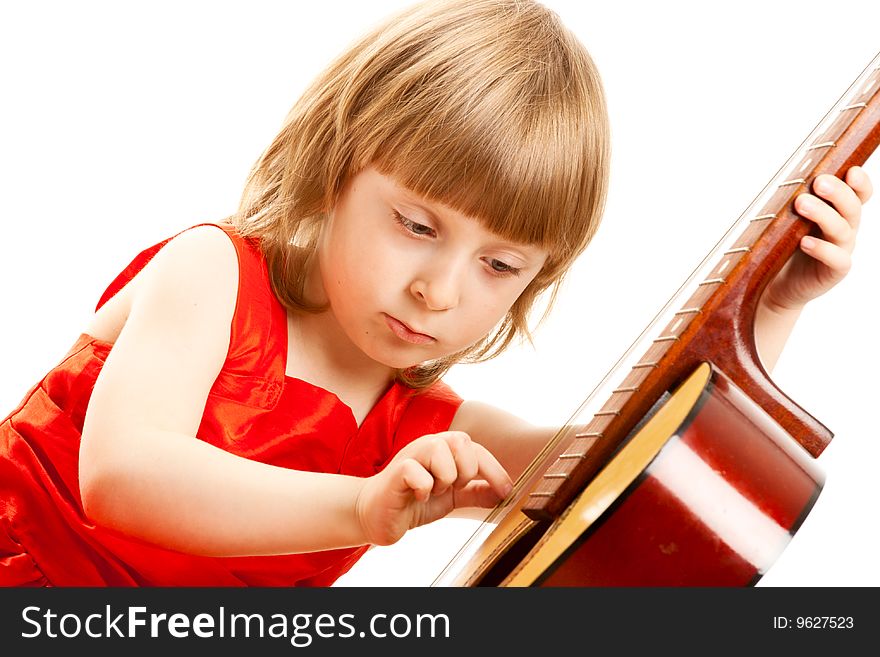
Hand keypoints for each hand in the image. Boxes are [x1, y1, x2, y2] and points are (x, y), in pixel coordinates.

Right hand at [354, 431, 512, 545]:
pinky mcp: (396, 472)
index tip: (506, 492)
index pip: (477, 450)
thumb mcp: (451, 497)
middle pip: (462, 441)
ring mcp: (411, 456)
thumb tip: (503, 493)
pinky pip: (418, 472)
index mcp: (444, 449)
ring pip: (440, 451)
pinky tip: (417, 496)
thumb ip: (475, 492)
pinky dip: (424, 488)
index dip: (495, 470)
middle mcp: (428, 445)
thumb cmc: (412, 501)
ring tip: (432, 491)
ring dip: (444, 479)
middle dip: (466, 472)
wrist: (376, 514)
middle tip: (452, 488)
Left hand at [762, 166, 872, 312]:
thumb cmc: (785, 247)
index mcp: (838, 213)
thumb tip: (787, 177)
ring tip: (802, 204)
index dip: (860, 183)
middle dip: (838, 192)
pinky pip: (836, 258)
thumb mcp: (789, 220)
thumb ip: (796, 201)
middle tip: (819, 182)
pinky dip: (822, 249)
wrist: (778, 284)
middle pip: (852, 207)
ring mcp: (841, 250)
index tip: (852, 171)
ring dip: (823, 214)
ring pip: (842, 229)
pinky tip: (805, 242)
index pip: (858, 194)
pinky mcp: (834, 271)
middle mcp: (844, 229)